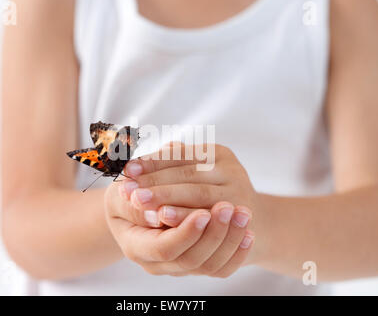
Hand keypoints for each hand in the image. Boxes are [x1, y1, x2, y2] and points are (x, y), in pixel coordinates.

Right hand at [105, 180, 253, 276]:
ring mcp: (178, 264)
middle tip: (229, 208)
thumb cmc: (130, 192)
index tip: (204, 212)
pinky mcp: (197, 261)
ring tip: (243, 213)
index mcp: (134, 245)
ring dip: (229, 239)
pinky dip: (236, 252)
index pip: (163, 248)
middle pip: (190, 259)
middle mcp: (156, 261)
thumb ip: (129, 197)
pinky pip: (221, 267)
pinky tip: (248, 233)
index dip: (185, 232)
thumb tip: (140, 198)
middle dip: (212, 234)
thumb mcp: (120, 191)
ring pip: (209, 264)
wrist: (142, 206)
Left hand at [121, 143, 257, 228]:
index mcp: (218, 154)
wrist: (250, 224)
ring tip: (140, 201)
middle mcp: (232, 170)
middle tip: (127, 189)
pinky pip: (208, 216)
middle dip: (155, 182)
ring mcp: (239, 193)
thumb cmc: (212, 195)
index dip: (153, 161)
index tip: (128, 169)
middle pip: (188, 173)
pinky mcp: (240, 217)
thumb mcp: (196, 173)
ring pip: (198, 194)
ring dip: (166, 198)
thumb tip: (136, 159)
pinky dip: (183, 217)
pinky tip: (163, 219)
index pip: (181, 154)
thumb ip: (172, 165)